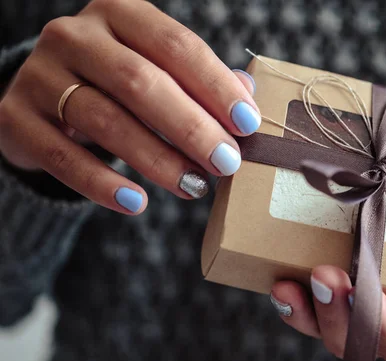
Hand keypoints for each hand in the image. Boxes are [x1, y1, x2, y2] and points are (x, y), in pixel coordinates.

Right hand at [0, 0, 259, 213]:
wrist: (45, 99)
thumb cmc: (118, 85)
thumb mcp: (157, 69)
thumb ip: (199, 81)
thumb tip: (249, 97)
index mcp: (120, 13)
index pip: (176, 45)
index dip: (216, 86)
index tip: (248, 125)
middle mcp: (76, 35)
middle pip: (140, 82)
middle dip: (191, 127)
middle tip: (226, 163)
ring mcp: (40, 74)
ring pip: (105, 120)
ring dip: (157, 160)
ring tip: (194, 187)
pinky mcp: (16, 117)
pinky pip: (63, 157)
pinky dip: (102, 184)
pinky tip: (137, 203)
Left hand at [270, 153, 385, 360]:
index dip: (376, 330)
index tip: (372, 297)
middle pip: (354, 335)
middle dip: (335, 314)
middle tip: (326, 275)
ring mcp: (371, 285)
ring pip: (328, 316)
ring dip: (306, 305)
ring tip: (290, 282)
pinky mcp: (351, 255)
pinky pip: (316, 281)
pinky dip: (296, 282)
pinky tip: (281, 273)